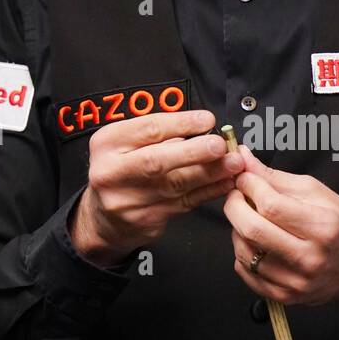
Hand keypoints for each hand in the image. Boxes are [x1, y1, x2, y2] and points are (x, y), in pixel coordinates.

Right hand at [69, 109, 243, 267]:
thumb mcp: (127, 143)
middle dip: (194, 152)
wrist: (104, 217)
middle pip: (156, 161)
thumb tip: (204, 128)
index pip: (147, 130)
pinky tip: (225, 182)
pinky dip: (209, 191)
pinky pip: (184, 203)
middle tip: (220, 145)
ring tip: (233, 163)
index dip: (181, 124)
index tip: (208, 120)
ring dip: (210, 173)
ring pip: (176, 185)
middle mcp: (112, 172)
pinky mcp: (146, 219)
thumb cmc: (123, 169)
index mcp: (107, 143)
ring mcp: (128, 200)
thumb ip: (160, 134)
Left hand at [222, 145, 338, 306]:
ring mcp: (298, 282)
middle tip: (236, 195)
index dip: (249, 187)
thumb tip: (243, 160)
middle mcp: (311, 258)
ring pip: (244, 252)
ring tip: (248, 218)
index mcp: (324, 227)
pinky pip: (246, 272)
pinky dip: (242, 253)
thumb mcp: (315, 192)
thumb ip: (275, 178)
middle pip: (253, 230)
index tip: (244, 178)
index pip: (271, 205)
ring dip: (237, 229)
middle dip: (234, 206)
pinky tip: (253, 242)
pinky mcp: (286, 296)